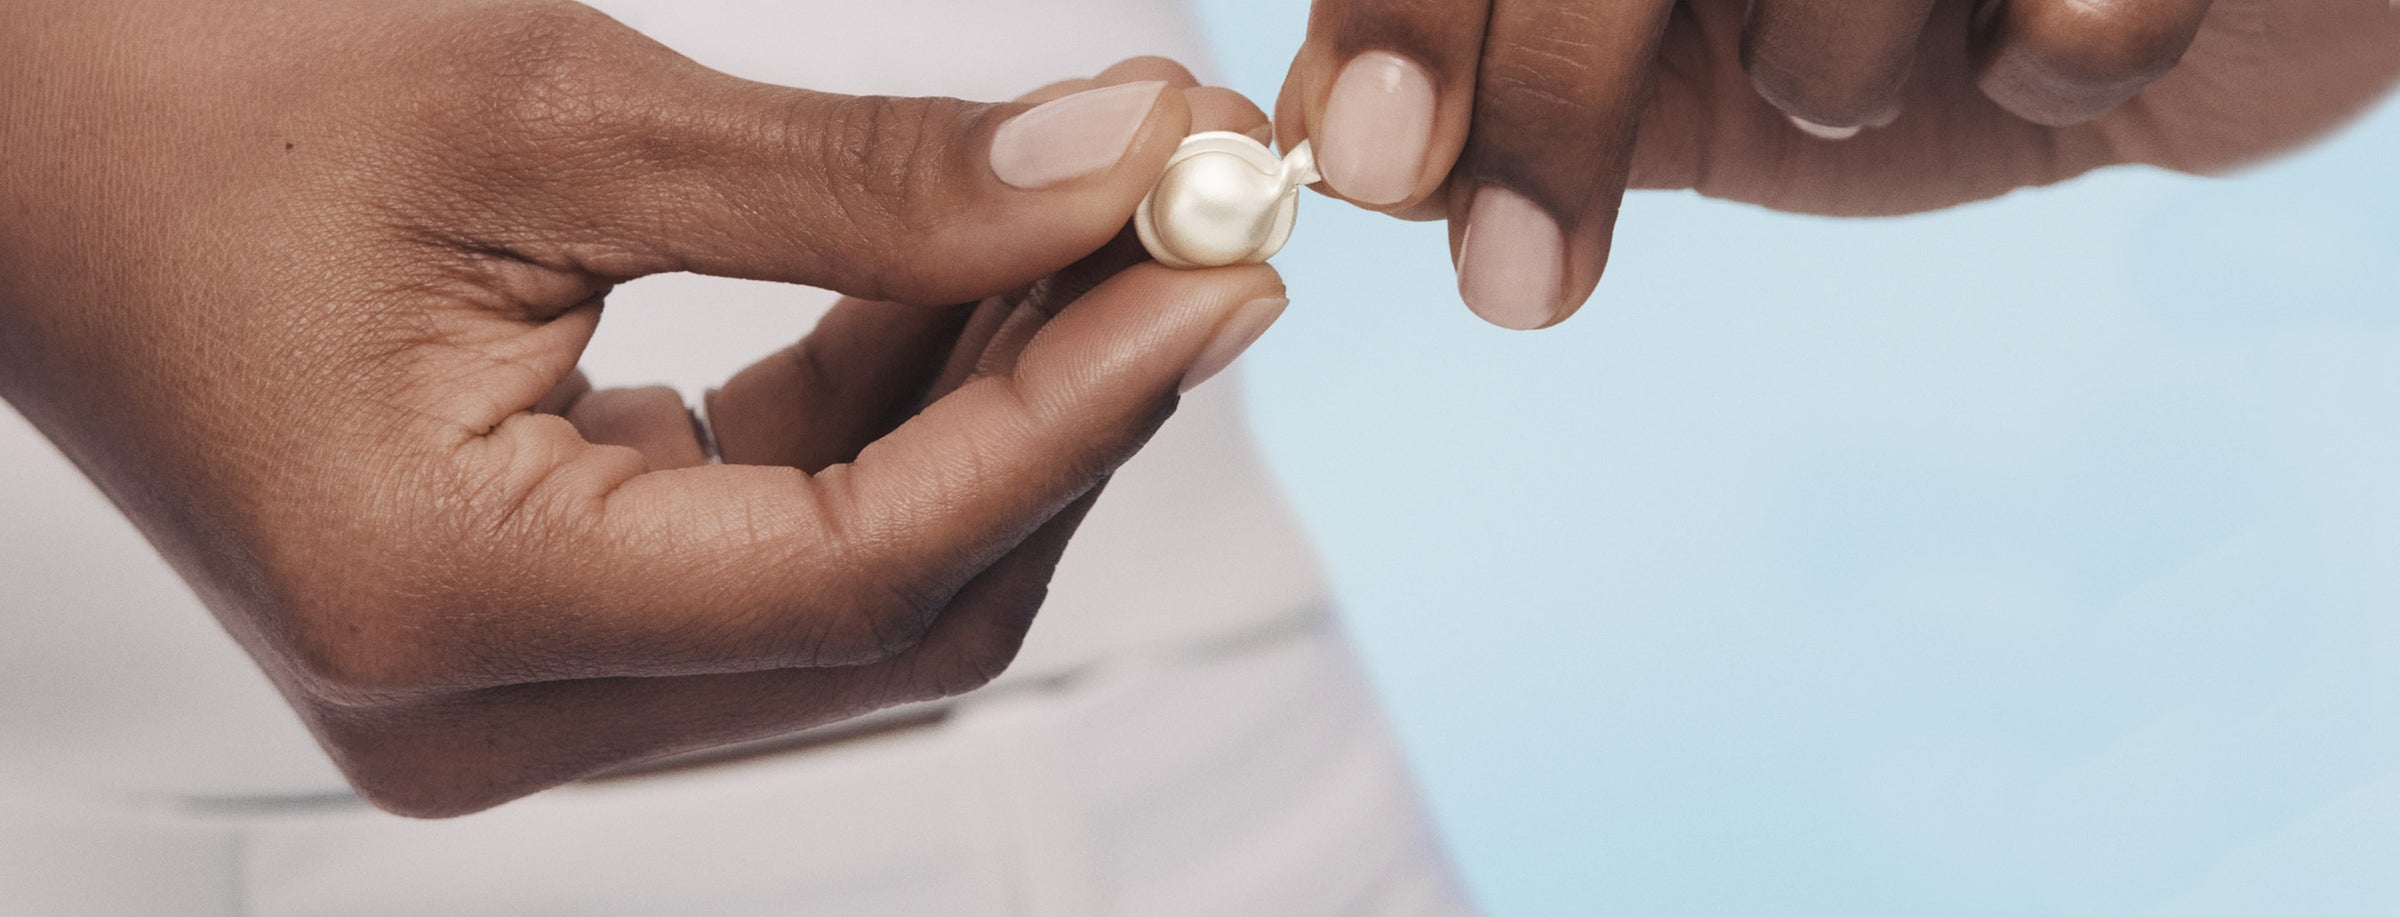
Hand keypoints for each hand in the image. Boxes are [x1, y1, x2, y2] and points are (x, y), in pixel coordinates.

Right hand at [0, 0, 1284, 815]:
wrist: (21, 150)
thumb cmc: (196, 101)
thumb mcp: (549, 113)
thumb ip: (856, 176)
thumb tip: (1117, 168)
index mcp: (442, 606)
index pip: (862, 565)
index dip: (1077, 415)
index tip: (1225, 270)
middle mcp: (479, 709)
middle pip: (889, 610)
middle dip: (1066, 414)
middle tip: (1193, 228)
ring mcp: (510, 692)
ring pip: (859, 588)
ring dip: (998, 412)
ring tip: (1100, 225)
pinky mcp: (539, 632)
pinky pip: (784, 553)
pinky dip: (896, 421)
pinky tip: (972, 281)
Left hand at [1275, 0, 2399, 328]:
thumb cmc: (1894, 27)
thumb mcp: (1670, 72)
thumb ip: (1497, 96)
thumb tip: (1334, 148)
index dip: (1407, 15)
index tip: (1382, 159)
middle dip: (1551, 115)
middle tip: (1520, 284)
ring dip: (1838, 80)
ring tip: (1902, 56)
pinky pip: (2067, 24)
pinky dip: (2055, 64)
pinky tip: (2063, 28)